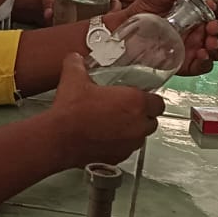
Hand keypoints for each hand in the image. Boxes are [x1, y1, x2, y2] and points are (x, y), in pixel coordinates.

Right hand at [48, 53, 164, 167]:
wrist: (59, 139)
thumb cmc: (71, 111)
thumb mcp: (73, 78)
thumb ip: (77, 64)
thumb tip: (75, 59)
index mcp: (135, 102)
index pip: (158, 103)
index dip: (149, 100)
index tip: (138, 97)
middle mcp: (138, 124)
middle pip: (152, 121)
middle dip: (142, 116)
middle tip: (123, 110)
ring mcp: (130, 144)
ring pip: (139, 137)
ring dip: (131, 131)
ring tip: (112, 124)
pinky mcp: (119, 158)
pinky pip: (125, 150)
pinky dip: (119, 145)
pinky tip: (103, 138)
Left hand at [106, 0, 217, 75]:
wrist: (122, 32)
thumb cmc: (141, 12)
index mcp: (195, 12)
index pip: (216, 9)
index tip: (212, 6)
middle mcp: (199, 30)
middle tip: (212, 28)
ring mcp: (195, 48)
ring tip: (209, 44)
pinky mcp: (187, 64)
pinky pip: (203, 66)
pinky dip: (205, 62)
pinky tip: (200, 56)